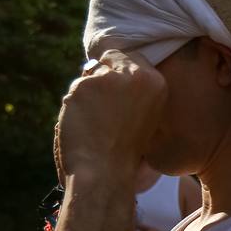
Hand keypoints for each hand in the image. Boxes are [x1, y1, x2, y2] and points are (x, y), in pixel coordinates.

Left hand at [54, 50, 166, 184]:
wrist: (106, 172)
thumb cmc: (126, 151)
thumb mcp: (146, 114)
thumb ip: (135, 90)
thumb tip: (108, 66)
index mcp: (156, 82)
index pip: (132, 58)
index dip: (120, 73)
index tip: (117, 94)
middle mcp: (135, 75)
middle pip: (110, 60)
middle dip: (103, 79)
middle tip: (105, 111)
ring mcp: (107, 79)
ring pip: (90, 75)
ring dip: (88, 94)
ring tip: (96, 123)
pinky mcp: (83, 86)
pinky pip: (75, 90)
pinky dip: (74, 106)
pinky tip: (83, 124)